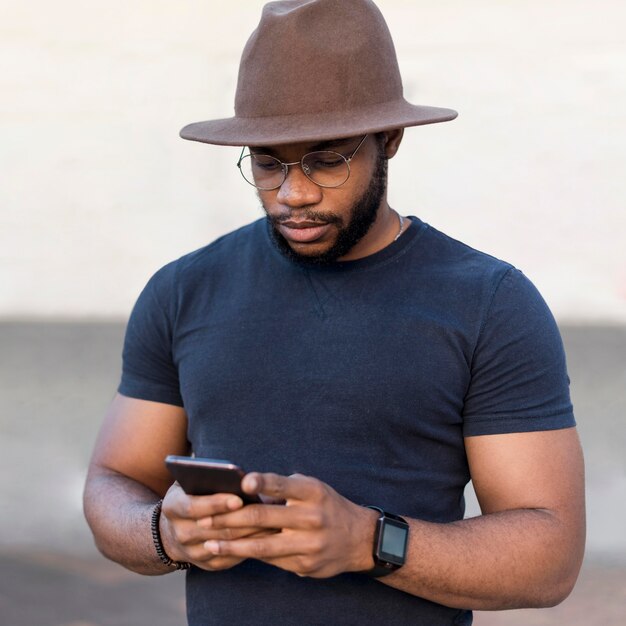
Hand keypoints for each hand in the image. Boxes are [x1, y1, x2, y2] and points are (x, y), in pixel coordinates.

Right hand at [159, 482, 275, 570]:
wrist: (173, 528)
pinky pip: (231, 558)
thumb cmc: (191, 494)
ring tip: (272, 521)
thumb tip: (240, 477)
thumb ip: (208, 476)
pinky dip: (249, 547)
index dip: (216, 504)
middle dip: (240, 520)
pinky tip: (267, 536)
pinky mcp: (208, 564)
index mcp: (172, 507)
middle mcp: (179, 533)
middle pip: (213, 529)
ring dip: (249, 534)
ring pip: (225, 545)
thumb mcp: (191, 480)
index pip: (194, 507)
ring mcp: (192, 552)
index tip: (239, 499)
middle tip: (266, 511)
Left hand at [201, 473, 377, 577]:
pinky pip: (270, 559)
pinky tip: (230, 552)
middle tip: (205, 518)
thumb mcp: (312, 488)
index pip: (283, 485)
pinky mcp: (304, 565)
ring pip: (262, 545)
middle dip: (230, 518)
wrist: (359, 539)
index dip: (263, 483)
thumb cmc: (325, 505)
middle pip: (263, 518)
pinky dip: (248, 554)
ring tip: (209, 542)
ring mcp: (308, 544)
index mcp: (312, 492)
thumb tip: (244, 491)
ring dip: (232, 544)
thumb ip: (283, 489)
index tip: (242, 482)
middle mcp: (311, 518)